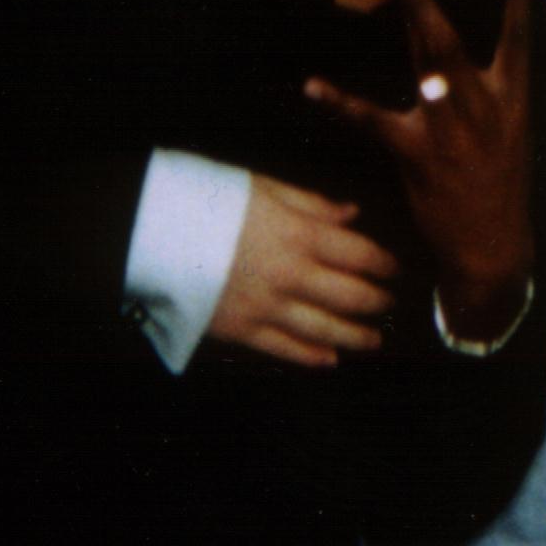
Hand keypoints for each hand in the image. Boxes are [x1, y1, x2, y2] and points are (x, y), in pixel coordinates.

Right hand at [210, 173, 400, 368]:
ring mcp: (267, 307)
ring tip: (374, 340)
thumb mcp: (260, 186)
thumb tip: (351, 213)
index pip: (359, 254)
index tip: (396, 268)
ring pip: (327, 330)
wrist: (149, 230)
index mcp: (298, 234)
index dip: (385, 264)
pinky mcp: (240, 330)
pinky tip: (329, 359)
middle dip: (378, 301)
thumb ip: (310, 203)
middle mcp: (290, 275)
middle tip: (390, 303)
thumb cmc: (205, 198)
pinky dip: (312, 357)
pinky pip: (285, 350)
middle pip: (351, 296)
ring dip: (357, 337)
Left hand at [304, 0, 537, 329]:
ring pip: (426, 63)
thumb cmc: (497, 182)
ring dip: (410, 21)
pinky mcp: (416, 154)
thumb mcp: (503, 131)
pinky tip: (313, 87)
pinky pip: (371, 121)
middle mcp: (482, 107)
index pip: (519, 40)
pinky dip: (339, 103)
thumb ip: (469, 86)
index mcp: (511, 101)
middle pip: (452, 43)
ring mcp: (449, 129)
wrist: (493, 247)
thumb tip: (431, 39)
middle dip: (427, 3)